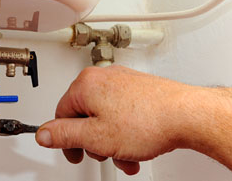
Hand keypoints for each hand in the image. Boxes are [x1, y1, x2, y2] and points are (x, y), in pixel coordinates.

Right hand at [35, 66, 192, 174]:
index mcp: (85, 85)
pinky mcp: (137, 87)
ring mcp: (121, 81)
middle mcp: (102, 77)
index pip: (61, 114)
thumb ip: (64, 135)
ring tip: (127, 154)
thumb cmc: (148, 121)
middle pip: (84, 115)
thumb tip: (44, 133)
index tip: (74, 153)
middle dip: (94, 141)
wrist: (188, 115)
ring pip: (104, 116)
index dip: (66, 139)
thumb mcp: (96, 137)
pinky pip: (121, 111)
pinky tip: (137, 144)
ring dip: (111, 140)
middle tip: (105, 154)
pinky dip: (125, 130)